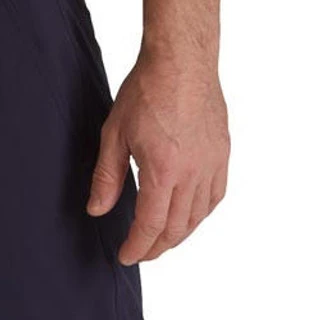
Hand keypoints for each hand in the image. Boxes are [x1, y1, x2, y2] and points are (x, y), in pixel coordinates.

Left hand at [87, 48, 229, 263]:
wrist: (181, 62)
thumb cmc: (146, 91)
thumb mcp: (114, 133)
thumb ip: (107, 176)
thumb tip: (97, 210)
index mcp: (163, 171)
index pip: (151, 225)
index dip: (138, 247)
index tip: (126, 256)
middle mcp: (193, 174)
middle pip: (176, 227)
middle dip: (157, 246)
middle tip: (141, 252)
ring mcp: (212, 165)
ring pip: (198, 216)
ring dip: (179, 234)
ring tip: (161, 239)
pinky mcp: (222, 154)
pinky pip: (215, 197)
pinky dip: (200, 213)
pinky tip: (189, 215)